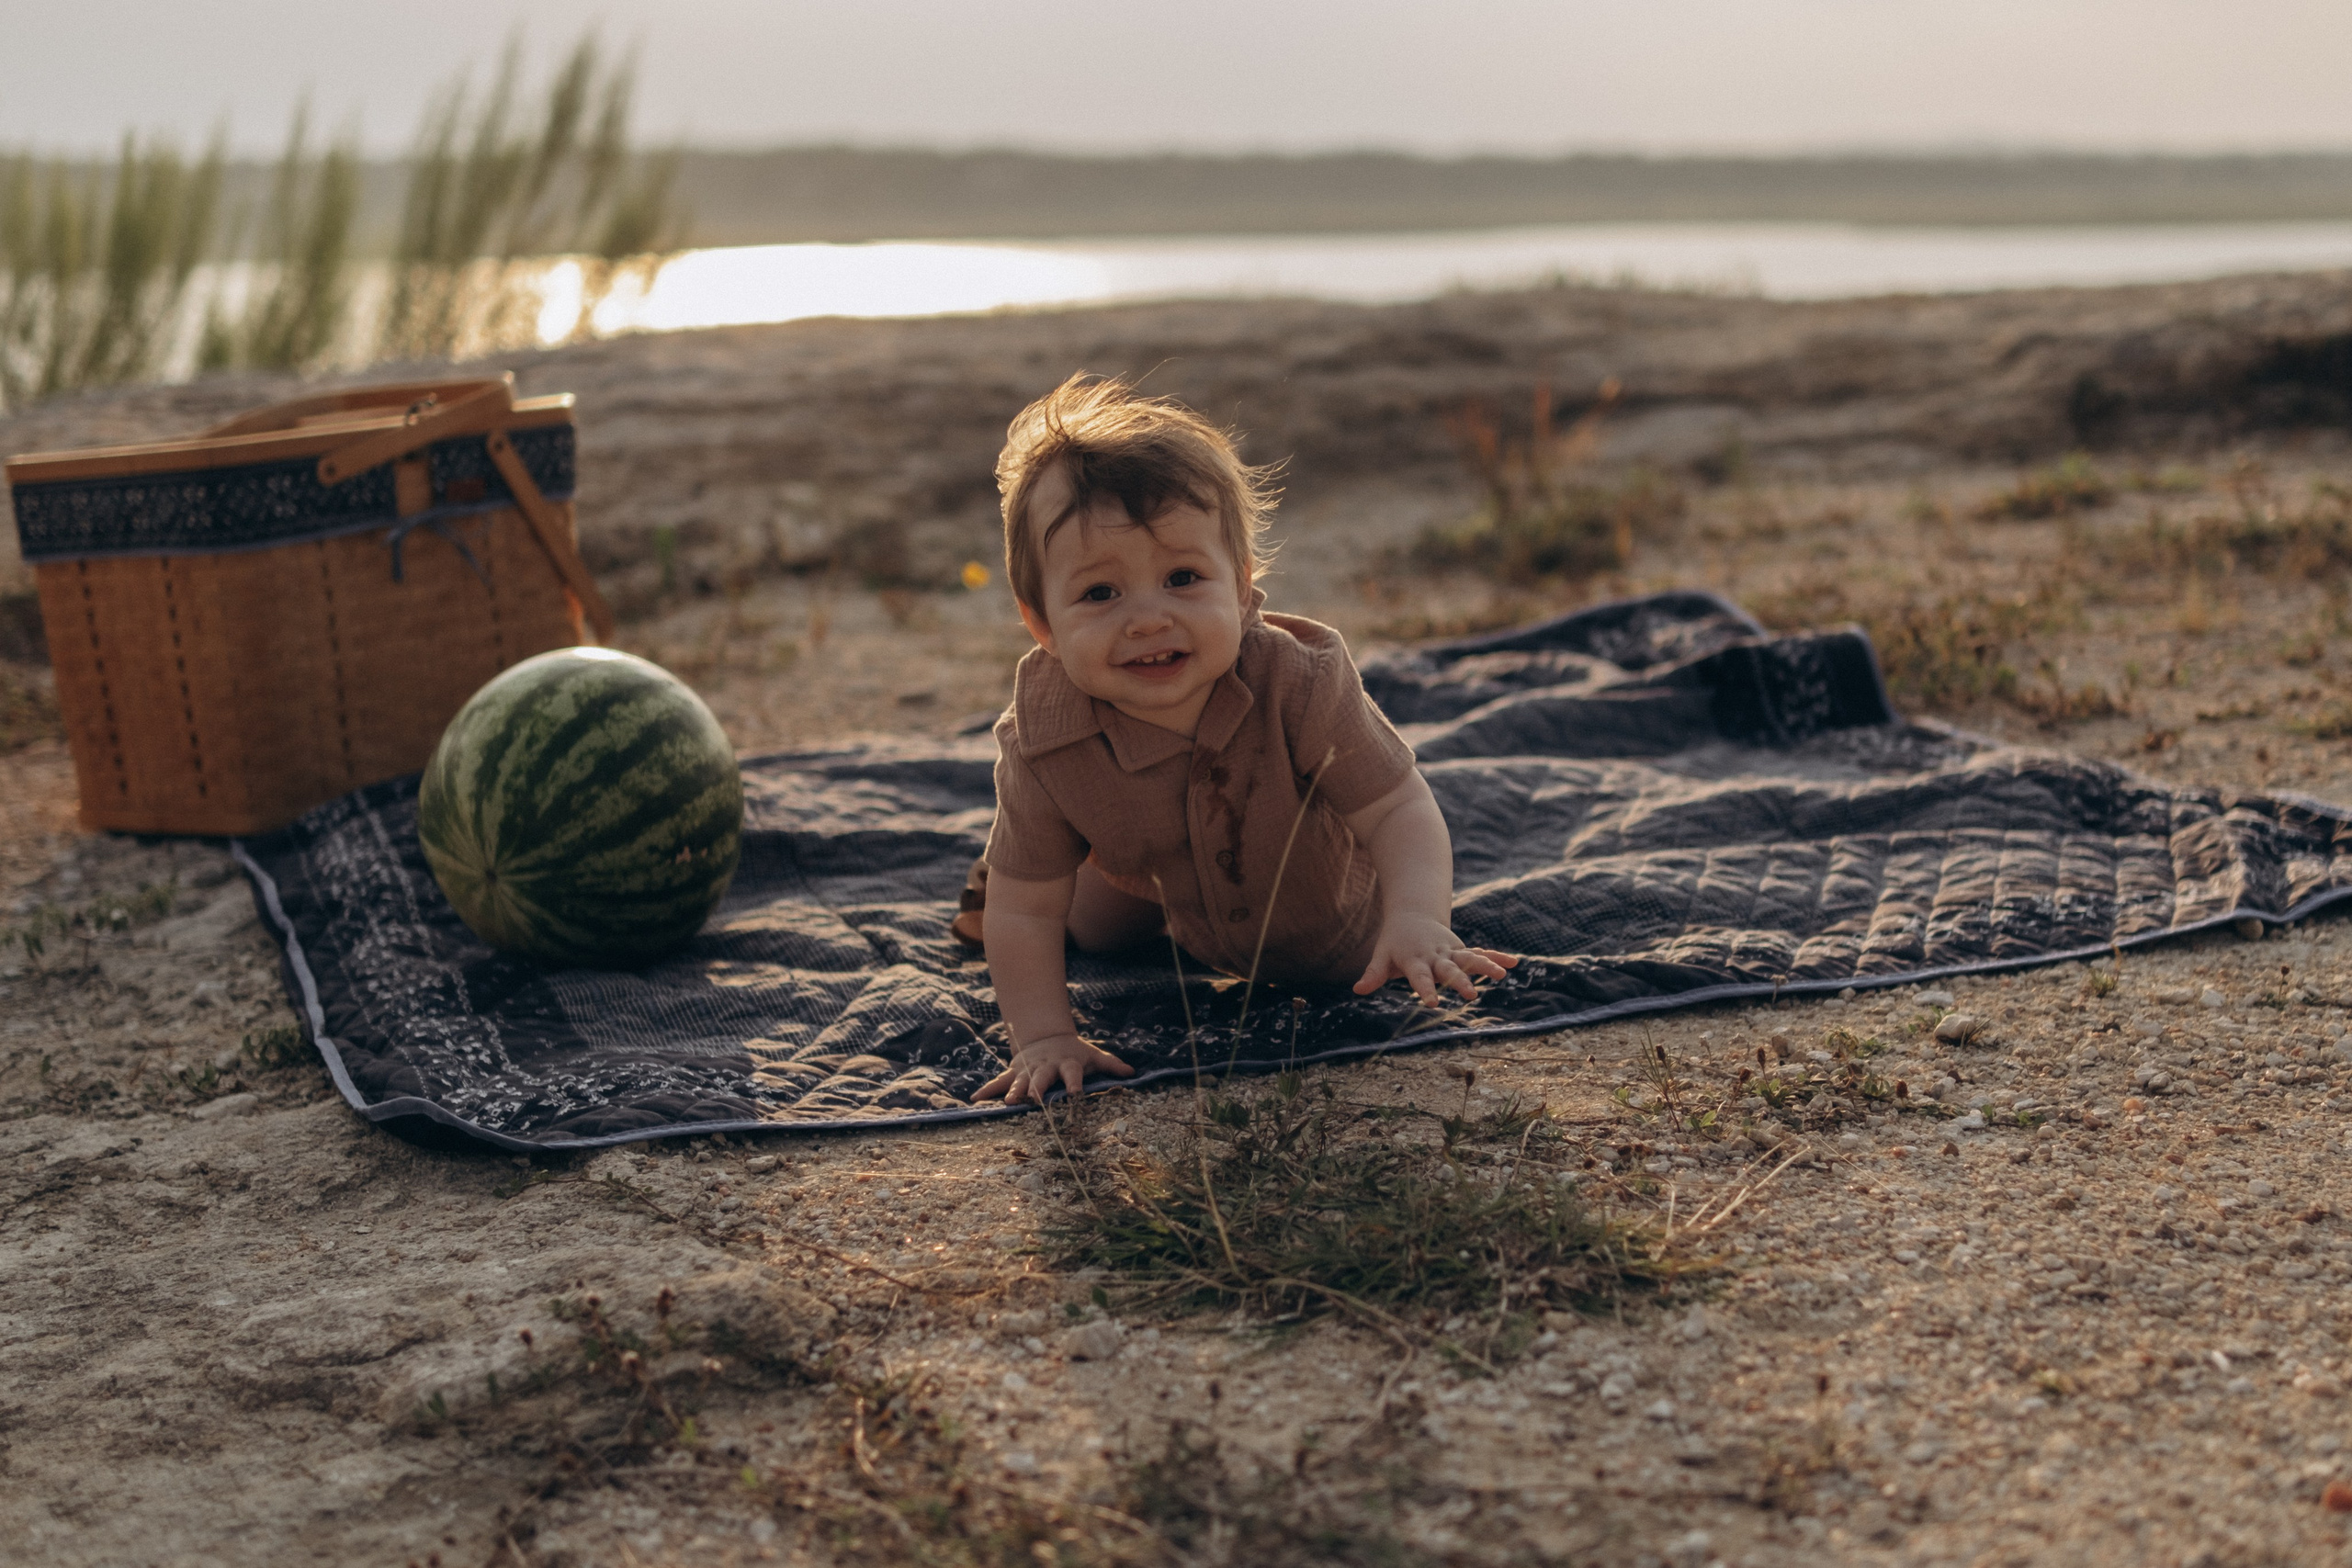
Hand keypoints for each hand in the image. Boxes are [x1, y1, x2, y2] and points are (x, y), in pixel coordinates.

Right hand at [974, 1032, 1134, 1104]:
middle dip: (1037, 1088)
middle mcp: (1046, 1066)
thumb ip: (1111, 1065)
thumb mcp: (1094, 1055)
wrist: (1047, 1037)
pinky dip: (987, 1090)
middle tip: (1033, 1100)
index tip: (1076, 1095)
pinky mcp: (1014, 1072)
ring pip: (1019, 1080)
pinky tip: (974, 1100)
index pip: (1073, 1073)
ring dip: (1014, 1090)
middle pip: (1042, 1077)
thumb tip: (1132, 1073)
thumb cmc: (1075, 1053)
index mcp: (1067, 1063)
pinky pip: (999, 1082)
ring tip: (1008, 1102)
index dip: (1074, 1083)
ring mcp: (1028, 1069)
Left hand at [1352, 914, 1517, 1006]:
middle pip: (1449, 969)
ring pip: (1470, 958)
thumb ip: (1373, 974)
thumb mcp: (1381, 956)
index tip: (1432, 1003)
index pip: (1420, 977)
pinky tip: (1514, 963)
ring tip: (1502, 976)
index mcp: (1415, 959)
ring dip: (1486, 965)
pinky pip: (1481, 953)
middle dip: (1459, 981)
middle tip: (1471, 996)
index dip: (1425, 989)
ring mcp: (1451, 951)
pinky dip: (1496, 957)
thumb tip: (1358, 990)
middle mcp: (1436, 955)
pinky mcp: (1461, 950)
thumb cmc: (1394, 942)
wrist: (1412, 915)